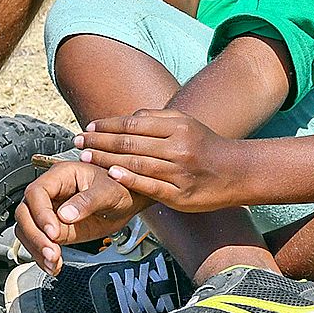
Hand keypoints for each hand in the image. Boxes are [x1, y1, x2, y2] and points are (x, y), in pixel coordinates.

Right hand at [16, 159, 148, 272]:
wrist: (128, 200)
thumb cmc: (119, 186)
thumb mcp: (109, 191)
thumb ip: (87, 202)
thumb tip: (64, 215)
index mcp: (60, 176)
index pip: (37, 192)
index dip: (41, 213)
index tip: (54, 232)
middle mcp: (50, 193)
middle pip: (25, 213)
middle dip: (35, 236)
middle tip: (52, 252)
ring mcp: (49, 212)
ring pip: (27, 230)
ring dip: (37, 249)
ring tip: (54, 262)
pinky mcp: (54, 229)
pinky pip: (38, 243)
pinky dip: (42, 256)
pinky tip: (54, 265)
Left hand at [77, 109, 250, 213]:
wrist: (236, 172)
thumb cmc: (205, 146)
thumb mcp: (186, 124)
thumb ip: (157, 119)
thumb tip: (128, 117)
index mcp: (177, 127)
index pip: (133, 124)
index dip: (107, 125)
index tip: (88, 127)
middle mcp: (177, 147)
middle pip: (129, 143)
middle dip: (99, 142)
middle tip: (77, 142)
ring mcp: (179, 172)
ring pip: (136, 164)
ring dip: (106, 160)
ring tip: (86, 158)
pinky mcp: (180, 195)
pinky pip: (150, 186)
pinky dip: (129, 179)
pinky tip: (112, 175)